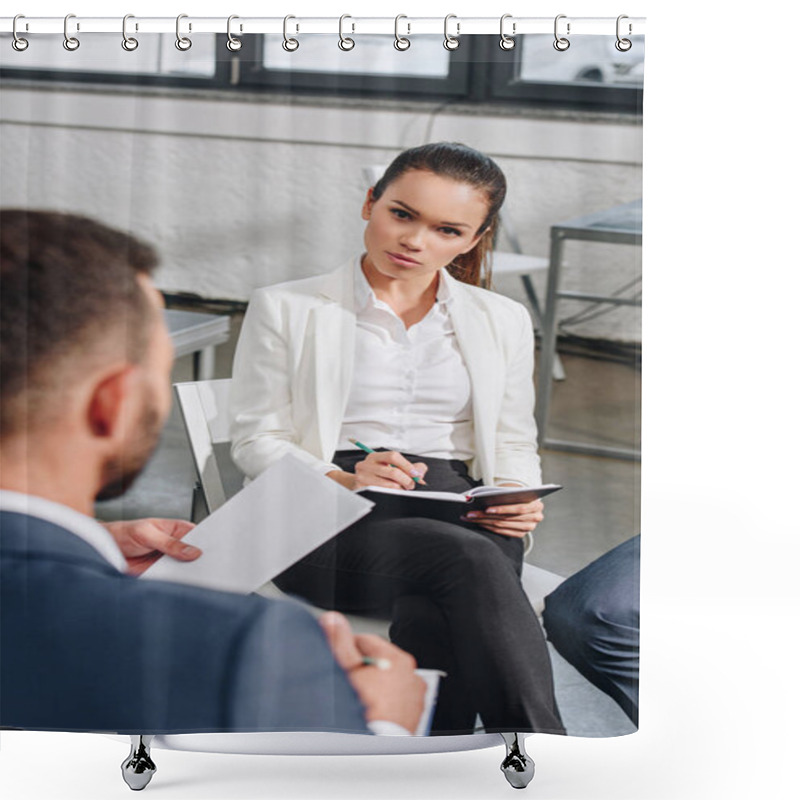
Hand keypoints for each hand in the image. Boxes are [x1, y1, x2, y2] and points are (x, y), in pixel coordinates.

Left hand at [101, 518, 200, 575]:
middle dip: (199, 560)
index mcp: (177, 529)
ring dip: (187, 572)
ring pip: (184, 568)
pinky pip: (172, 578)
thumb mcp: (147, 534)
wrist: (105, 549)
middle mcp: (175, 545)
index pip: (198, 535)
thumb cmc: (124, 533)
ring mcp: (169, 560)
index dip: (205, 543)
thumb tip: (192, 550)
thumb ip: (169, 543)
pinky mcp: (161, 573)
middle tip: (202, 565)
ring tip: (191, 575)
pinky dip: (175, 581)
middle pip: (194, 554)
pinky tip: (177, 582)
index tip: (210, 551)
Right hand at [319, 611, 424, 733]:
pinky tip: (371, 710)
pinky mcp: (415, 714)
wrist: (378, 746)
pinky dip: (385, 701)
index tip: (339, 660)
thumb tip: (332, 619)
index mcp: (397, 659)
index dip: (347, 649)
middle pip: (378, 660)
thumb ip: (338, 642)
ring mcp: (415, 695)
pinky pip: (396, 699)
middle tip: (347, 682)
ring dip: (373, 684)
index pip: (366, 640)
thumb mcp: (345, 670)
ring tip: (358, 698)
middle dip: (361, 668)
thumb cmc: (362, 710)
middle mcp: (411, 674)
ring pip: (387, 680)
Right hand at [352, 451, 427, 490]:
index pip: (393, 456)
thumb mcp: (390, 467)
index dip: (407, 465)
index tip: (416, 474)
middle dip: (406, 480)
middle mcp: (366, 465)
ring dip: (400, 489)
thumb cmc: (376, 476)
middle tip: (411, 485)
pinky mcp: (361, 489)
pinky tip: (392, 494)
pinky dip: (392, 495)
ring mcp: (362, 477)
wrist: (356, 485)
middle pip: (393, 472)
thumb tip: (421, 471)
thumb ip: (408, 467)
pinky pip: (383, 493)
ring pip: (389, 485)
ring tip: (401, 489)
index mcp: (374, 457)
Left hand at [461, 498, 544, 537]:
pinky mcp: (521, 534)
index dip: (503, 509)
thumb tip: (483, 497)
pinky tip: (479, 523)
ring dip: (483, 522)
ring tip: (470, 517)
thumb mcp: (516, 492)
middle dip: (486, 516)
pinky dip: (489, 527)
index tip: (487, 508)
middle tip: (470, 513)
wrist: (526, 501)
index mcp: (537, 506)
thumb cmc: (518, 494)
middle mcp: (535, 518)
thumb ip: (506, 494)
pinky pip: (502, 532)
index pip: (519, 508)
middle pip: (507, 518)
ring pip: (502, 526)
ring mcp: (529, 528)